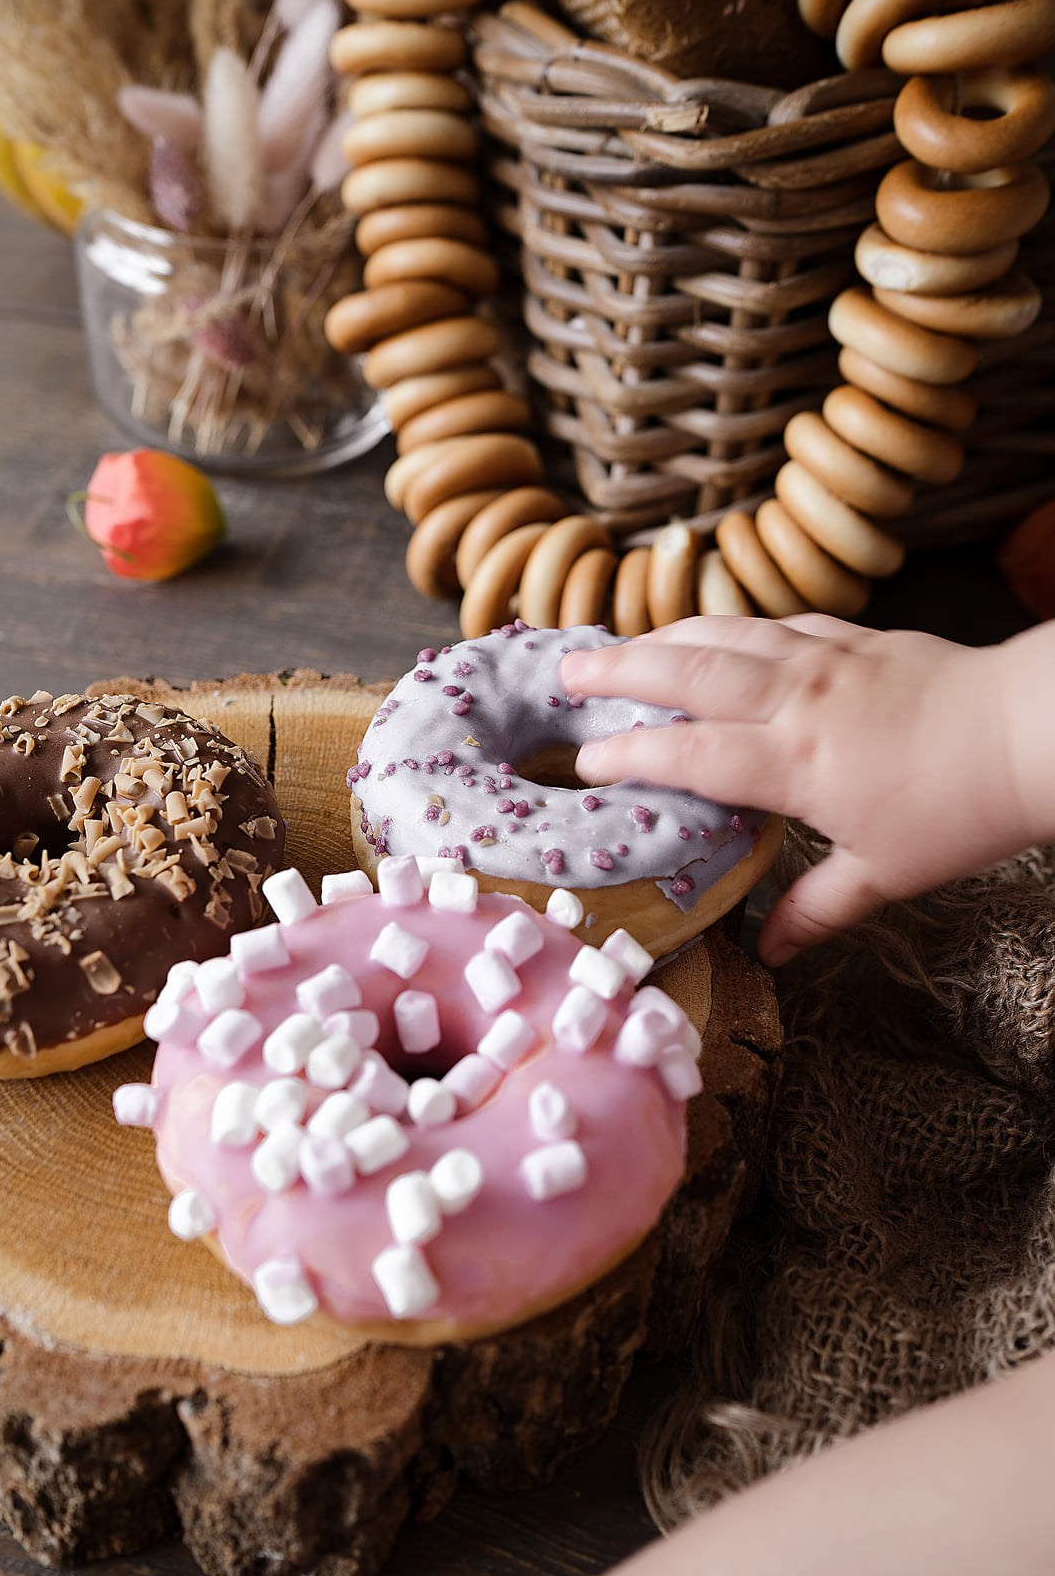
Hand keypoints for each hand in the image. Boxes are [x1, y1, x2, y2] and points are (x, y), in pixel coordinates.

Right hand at [561, 615, 1041, 965]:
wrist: (1028, 732)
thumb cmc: (958, 809)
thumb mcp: (884, 874)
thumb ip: (817, 908)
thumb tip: (768, 950)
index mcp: (793, 762)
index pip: (687, 753)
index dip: (629, 754)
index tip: (586, 760)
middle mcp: (795, 700)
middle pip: (685, 673)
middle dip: (618, 672)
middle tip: (566, 674)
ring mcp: (823, 660)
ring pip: (724, 636)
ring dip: (663, 637)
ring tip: (621, 645)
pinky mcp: (853, 639)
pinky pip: (774, 625)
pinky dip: (731, 627)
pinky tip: (715, 634)